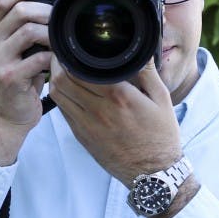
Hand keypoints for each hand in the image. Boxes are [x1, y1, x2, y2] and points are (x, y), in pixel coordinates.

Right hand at [0, 0, 53, 164]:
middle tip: (62, 19)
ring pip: (28, 31)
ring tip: (63, 40)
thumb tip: (56, 9)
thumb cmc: (22, 81)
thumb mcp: (20, 52)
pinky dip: (53, 57)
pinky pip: (37, 58)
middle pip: (19, 11)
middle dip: (46, 11)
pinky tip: (60, 61)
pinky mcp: (10, 76)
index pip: (3, 0)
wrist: (9, 116)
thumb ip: (28, 31)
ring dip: (51, 33)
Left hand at [48, 57, 181, 185]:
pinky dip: (62, 96)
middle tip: (64, 52)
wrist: (153, 173)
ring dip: (56, 79)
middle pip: (63, 80)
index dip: (72, 54)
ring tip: (63, 68)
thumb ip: (148, 71)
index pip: (82, 69)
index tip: (73, 44)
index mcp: (119, 97)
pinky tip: (69, 89)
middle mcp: (99, 110)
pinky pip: (63, 110)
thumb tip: (141, 46)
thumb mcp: (162, 99)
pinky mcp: (82, 136)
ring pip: (58, 95)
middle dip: (59, 62)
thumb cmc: (161, 135)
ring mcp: (87, 125)